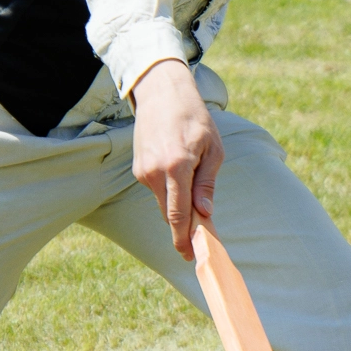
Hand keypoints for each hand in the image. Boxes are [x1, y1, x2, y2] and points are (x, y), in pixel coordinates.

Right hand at [131, 60, 220, 258]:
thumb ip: (206, 182)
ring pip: (162, 203)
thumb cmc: (194, 119)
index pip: (178, 213)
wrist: (162, 94)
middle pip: (168, 213)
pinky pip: (157, 190)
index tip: (190, 255)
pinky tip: (179, 176)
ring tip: (194, 198)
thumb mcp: (212, 148)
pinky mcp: (138, 169)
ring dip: (177, 207)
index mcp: (176, 166)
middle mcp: (155, 172)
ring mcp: (143, 171)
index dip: (184, 238)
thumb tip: (205, 211)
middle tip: (199, 240)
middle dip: (183, 229)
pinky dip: (169, 192)